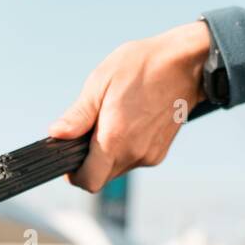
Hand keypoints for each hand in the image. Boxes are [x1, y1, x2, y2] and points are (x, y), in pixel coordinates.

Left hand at [49, 21, 211, 192]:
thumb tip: (57, 134)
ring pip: (116, 170)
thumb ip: (77, 116)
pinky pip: (133, 160)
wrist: (187, 63)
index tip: (70, 156)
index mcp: (115, 139)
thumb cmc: (143, 66)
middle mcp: (134, 154)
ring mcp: (149, 155)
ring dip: (106, 154)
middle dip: (89, 162)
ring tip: (112, 121)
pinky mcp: (159, 152)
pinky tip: (129, 123)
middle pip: (100, 177)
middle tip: (89, 131)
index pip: (88, 181)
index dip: (74, 174)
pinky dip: (124, 149)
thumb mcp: (100, 83)